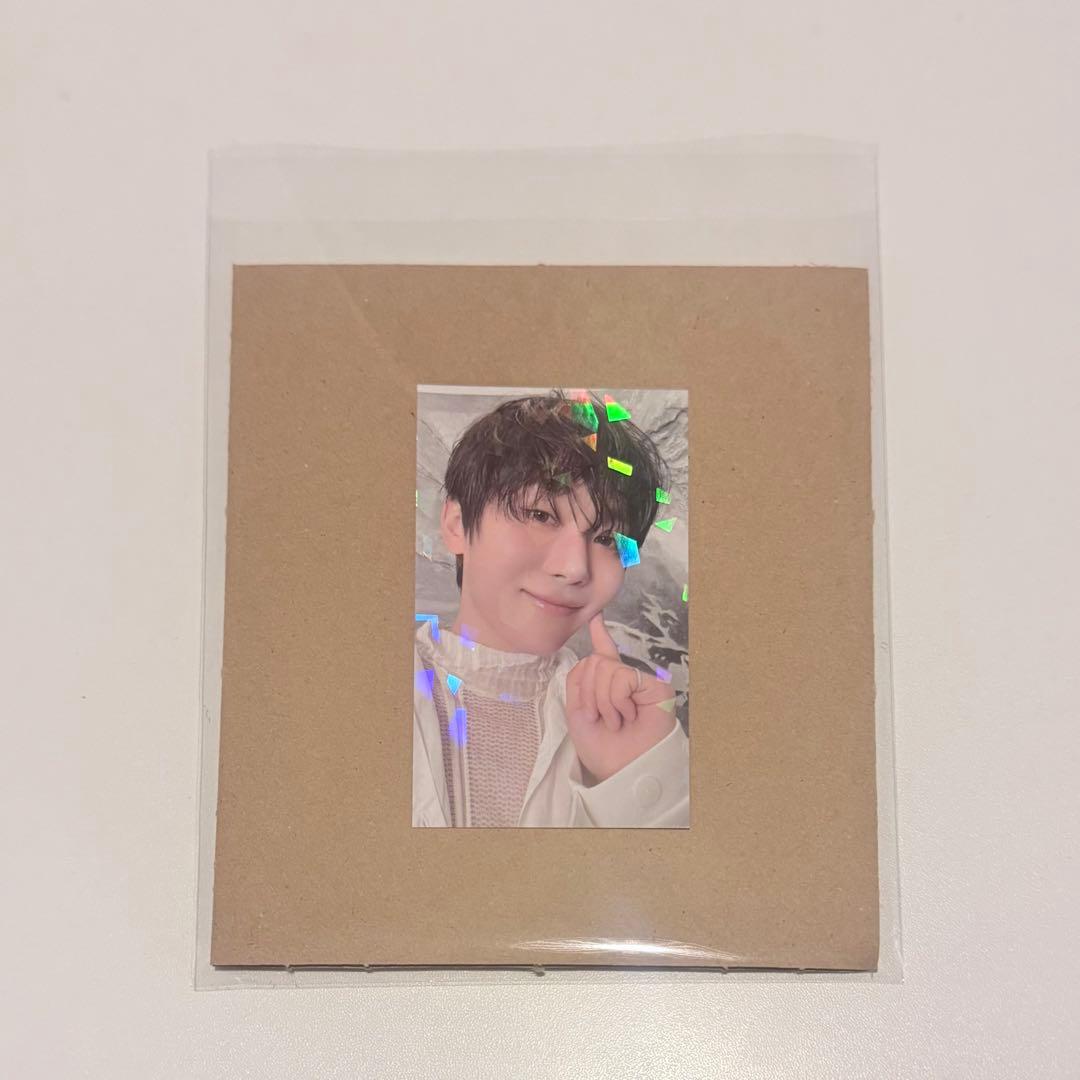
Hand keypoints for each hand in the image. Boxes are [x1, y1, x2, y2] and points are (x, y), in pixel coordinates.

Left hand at [564, 612, 676, 783]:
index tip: (596, 616)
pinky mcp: (655, 686)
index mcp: (606, 686)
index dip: (599, 634)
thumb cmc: (604, 750)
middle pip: (593, 662)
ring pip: (605, 669)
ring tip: (616, 721)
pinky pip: (621, 678)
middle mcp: (625, 680)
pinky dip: (617, 700)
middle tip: (601, 719)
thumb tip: (592, 653)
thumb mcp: (578, 714)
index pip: (602, 655)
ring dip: (603, 702)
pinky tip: (628, 717)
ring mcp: (640, 682)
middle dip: (589, 694)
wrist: (623, 771)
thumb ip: (579, 681)